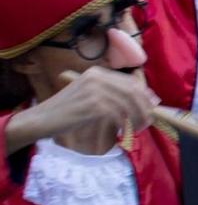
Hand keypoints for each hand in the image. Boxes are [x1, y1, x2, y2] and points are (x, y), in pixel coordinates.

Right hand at [17, 67, 156, 144]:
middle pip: (134, 92)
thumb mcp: (89, 96)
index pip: (131, 83)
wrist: (41, 119)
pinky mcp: (93, 104)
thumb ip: (112, 95)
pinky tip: (124, 132)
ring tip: (137, 129)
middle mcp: (97, 77)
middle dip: (144, 108)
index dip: (144, 97)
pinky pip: (119, 114)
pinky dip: (125, 124)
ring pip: (129, 104)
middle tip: (146, 123)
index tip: (149, 110)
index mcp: (97, 72)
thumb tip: (145, 100)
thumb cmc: (66, 112)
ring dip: (137, 118)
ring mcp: (95, 90)